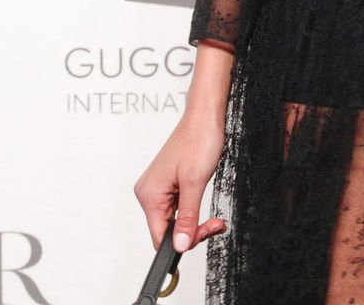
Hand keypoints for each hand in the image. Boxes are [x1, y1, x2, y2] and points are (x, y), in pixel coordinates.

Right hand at [135, 113, 229, 254]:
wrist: (204, 117)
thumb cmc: (198, 141)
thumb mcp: (195, 183)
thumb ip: (187, 217)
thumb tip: (180, 245)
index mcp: (149, 195)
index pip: (160, 237)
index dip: (183, 241)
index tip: (206, 231)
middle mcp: (148, 193)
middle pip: (167, 231)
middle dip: (193, 231)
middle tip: (215, 223)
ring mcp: (157, 188)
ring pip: (174, 221)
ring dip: (195, 222)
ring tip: (214, 218)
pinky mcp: (167, 185)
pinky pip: (177, 208)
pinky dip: (192, 210)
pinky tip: (202, 203)